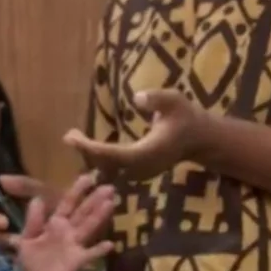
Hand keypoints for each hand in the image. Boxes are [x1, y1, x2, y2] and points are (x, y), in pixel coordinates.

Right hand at [0, 175, 56, 252]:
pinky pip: (1, 248)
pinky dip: (8, 247)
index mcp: (3, 195)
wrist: (75, 229)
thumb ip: (23, 185)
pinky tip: (19, 247)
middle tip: (3, 222)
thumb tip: (0, 179)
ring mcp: (4, 232)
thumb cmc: (57, 205)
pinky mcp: (12, 249)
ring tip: (14, 238)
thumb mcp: (44, 191)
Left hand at [15, 173, 114, 270]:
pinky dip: (99, 250)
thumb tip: (37, 199)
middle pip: (83, 212)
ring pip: (89, 227)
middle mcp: (69, 230)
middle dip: (95, 199)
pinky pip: (90, 254)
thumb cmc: (32, 259)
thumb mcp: (26, 239)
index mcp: (55, 222)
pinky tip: (110, 244)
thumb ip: (33, 220)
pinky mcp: (78, 260)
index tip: (88, 177)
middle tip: (109, 187)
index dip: (77, 190)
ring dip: (99, 216)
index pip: (68, 203)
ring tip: (111, 203)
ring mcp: (75, 244)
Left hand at [63, 89, 206, 181]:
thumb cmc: (186, 117)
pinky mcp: (139, 171)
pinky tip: (88, 147)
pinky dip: (99, 159)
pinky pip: (114, 169)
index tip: (72, 137)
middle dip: (86, 152)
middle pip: (106, 165)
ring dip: (91, 156)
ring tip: (75, 139)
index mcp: (147, 153)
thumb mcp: (175, 100)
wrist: (200, 139)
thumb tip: (137, 98)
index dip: (90, 148)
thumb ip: (157, 99)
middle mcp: (141, 167)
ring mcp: (140, 172)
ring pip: (109, 170)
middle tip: (70, 136)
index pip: (113, 155)